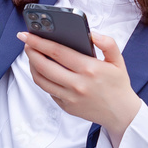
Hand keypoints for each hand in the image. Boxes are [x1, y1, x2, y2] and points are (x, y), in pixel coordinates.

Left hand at [18, 31, 141, 147]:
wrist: (121, 114)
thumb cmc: (118, 85)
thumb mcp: (118, 60)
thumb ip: (107, 43)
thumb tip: (91, 33)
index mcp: (89, 69)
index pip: (57, 52)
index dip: (39, 42)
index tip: (27, 34)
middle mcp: (77, 84)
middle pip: (44, 66)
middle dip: (31, 52)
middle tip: (26, 43)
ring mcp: (70, 97)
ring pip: (41, 80)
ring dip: (32, 66)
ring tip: (32, 55)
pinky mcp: (66, 106)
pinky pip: (48, 91)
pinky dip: (42, 79)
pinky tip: (43, 70)